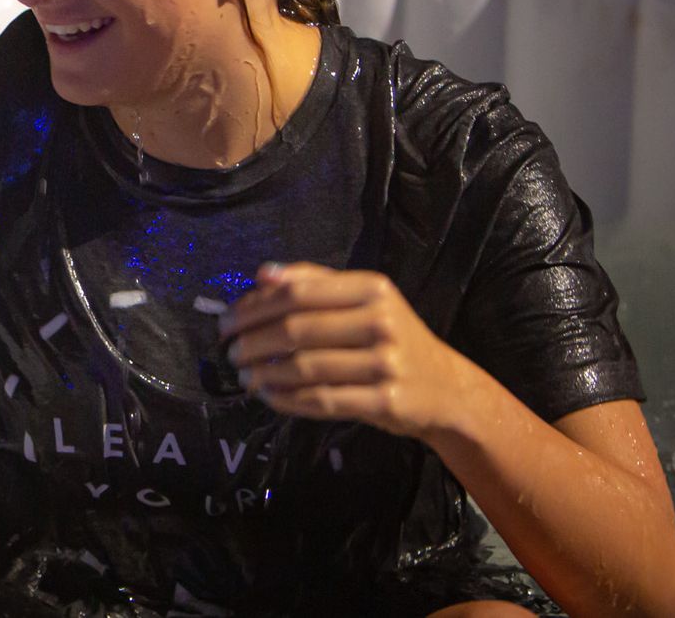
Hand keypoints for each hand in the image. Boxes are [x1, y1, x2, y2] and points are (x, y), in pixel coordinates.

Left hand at [221, 261, 475, 439]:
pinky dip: (287, 399)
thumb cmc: (393, 339)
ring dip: (264, 373)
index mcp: (371, 289)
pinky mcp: (385, 401)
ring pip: (305, 367)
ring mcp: (385, 363)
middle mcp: (381, 322)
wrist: (447, 390)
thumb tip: (263, 274)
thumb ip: (314, 282)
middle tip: (230, 351)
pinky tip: (268, 396)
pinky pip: (322, 400)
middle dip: (252, 341)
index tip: (227, 319)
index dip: (255, 306)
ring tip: (244, 376)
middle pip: (296, 329)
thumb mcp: (363, 300)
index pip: (298, 292)